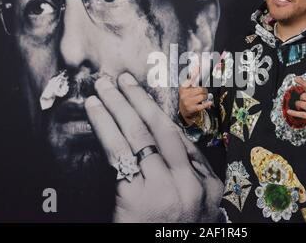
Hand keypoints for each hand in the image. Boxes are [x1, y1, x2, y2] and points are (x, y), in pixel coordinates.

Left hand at [84, 72, 222, 221]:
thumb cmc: (172, 235)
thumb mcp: (194, 210)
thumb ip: (186, 179)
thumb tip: (165, 146)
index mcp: (210, 186)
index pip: (184, 141)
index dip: (159, 115)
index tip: (142, 98)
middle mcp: (193, 184)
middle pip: (164, 130)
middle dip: (140, 100)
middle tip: (122, 78)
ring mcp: (168, 189)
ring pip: (140, 135)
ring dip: (119, 106)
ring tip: (102, 87)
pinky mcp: (140, 196)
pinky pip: (120, 152)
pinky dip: (105, 126)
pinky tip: (94, 110)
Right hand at [179, 66, 212, 126]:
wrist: (184, 113)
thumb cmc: (187, 99)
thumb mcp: (187, 90)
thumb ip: (192, 81)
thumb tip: (197, 67)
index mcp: (183, 88)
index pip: (190, 79)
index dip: (194, 72)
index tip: (198, 66)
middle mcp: (184, 94)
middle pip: (200, 89)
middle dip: (204, 91)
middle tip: (204, 92)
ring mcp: (188, 102)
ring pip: (203, 96)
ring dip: (205, 97)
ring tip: (203, 98)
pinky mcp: (192, 108)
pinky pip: (203, 104)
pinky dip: (208, 103)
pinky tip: (209, 103)